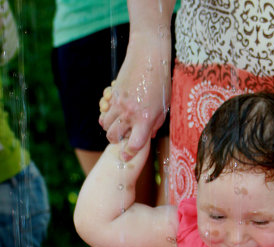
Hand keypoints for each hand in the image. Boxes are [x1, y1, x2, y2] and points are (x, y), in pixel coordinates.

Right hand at [98, 32, 171, 159]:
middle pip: (114, 137)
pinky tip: (115, 114)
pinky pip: (103, 111)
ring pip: (105, 125)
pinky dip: (106, 116)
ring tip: (119, 126)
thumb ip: (154, 124)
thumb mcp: (163, 108)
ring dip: (110, 129)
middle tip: (123, 139)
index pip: (134, 145)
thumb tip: (147, 137)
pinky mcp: (113, 94)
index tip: (126, 156)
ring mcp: (119, 103)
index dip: (129, 154)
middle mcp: (130, 113)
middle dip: (116, 142)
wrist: (149, 56)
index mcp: (145, 119)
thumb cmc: (161, 83)